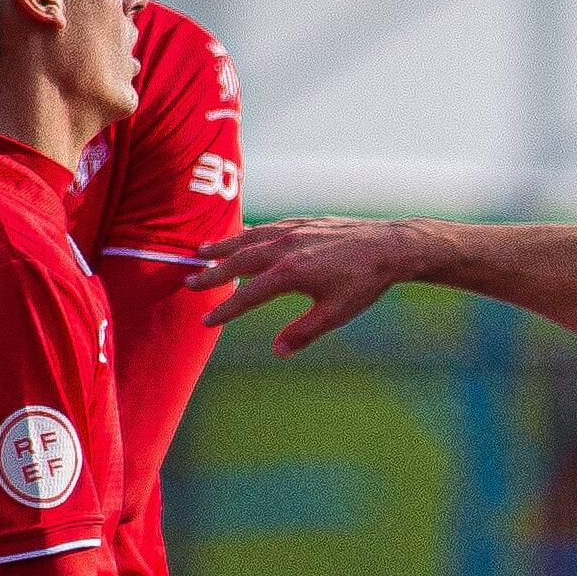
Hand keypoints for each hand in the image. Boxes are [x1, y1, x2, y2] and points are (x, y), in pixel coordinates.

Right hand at [192, 217, 440, 355]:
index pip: (247, 295)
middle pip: (237, 262)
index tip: (206, 320)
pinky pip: (265, 228)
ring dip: (222, 247)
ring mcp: (291, 231)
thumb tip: (277, 352)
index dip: (224, 309)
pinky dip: (247, 233)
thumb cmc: (364, 282)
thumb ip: (303, 332)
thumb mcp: (335, 314)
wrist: (387, 246)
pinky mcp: (301, 223)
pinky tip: (240, 238)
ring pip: (247, 239)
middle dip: (212, 274)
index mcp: (289, 273)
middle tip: (189, 283)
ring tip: (201, 253)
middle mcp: (283, 247)